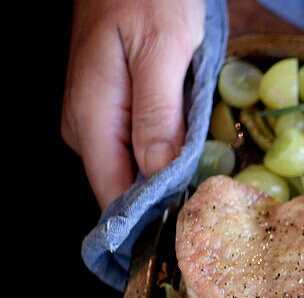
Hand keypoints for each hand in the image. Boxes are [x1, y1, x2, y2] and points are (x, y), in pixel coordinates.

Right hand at [62, 0, 205, 209]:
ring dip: (171, 181)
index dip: (149, 222)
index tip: (188, 232)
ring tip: (208, 188)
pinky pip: (141, 147)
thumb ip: (158, 115)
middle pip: (125, 189)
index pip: (113, 194)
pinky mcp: (116, 108)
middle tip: (210, 213)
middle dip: (166, 204)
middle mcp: (86, 126)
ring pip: (135, 170)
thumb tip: (160, 177)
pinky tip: (195, 156)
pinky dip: (169, 156)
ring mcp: (98, 118)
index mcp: (91, 117)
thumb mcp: (162, 51)